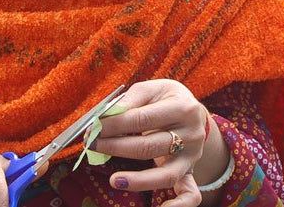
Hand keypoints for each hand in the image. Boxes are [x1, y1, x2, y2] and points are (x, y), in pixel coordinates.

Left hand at [93, 80, 219, 206]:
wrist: (192, 112)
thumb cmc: (165, 99)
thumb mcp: (152, 89)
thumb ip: (131, 100)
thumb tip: (106, 116)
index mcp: (183, 107)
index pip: (142, 119)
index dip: (114, 124)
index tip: (93, 127)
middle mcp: (191, 134)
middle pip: (149, 147)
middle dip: (115, 147)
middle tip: (91, 145)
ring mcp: (192, 156)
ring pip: (166, 174)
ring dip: (137, 180)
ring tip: (114, 180)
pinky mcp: (189, 171)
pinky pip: (190, 194)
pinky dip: (178, 206)